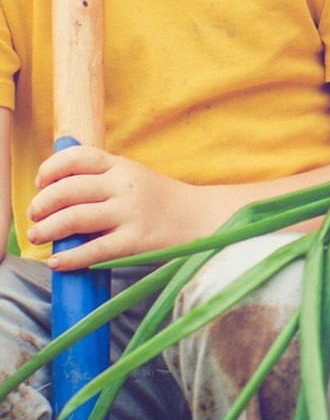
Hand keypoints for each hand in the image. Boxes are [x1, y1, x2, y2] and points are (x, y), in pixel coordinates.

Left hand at [27, 145, 211, 268]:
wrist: (205, 218)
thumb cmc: (164, 202)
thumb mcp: (136, 177)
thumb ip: (104, 177)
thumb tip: (57, 190)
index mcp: (123, 166)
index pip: (78, 157)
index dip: (51, 168)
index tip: (41, 182)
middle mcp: (125, 186)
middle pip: (68, 190)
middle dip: (42, 205)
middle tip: (35, 217)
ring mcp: (131, 212)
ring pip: (75, 218)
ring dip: (48, 230)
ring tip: (39, 237)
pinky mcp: (136, 240)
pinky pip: (94, 249)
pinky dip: (70, 258)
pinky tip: (58, 262)